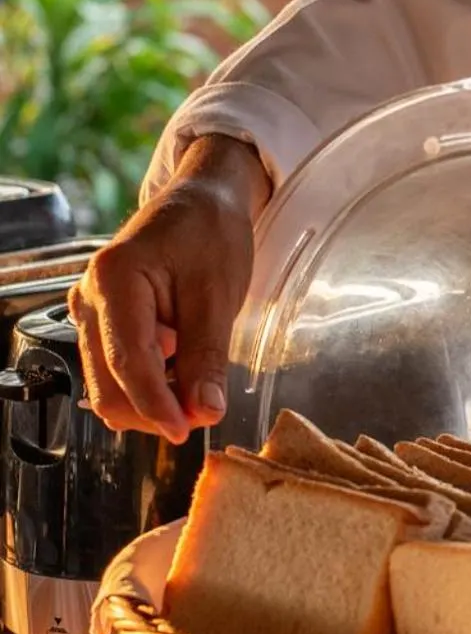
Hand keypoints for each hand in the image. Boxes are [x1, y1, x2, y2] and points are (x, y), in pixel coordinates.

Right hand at [70, 135, 269, 442]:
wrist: (201, 203)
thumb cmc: (209, 235)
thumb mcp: (218, 295)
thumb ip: (207, 356)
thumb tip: (204, 410)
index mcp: (114, 281)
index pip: (127, 363)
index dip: (157, 406)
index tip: (187, 430)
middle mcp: (88, 299)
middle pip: (108, 386)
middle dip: (154, 410)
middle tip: (204, 411)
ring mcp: (89, 313)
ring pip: (109, 387)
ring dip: (152, 400)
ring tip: (196, 379)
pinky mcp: (100, 324)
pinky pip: (115, 372)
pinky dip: (149, 385)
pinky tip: (180, 367)